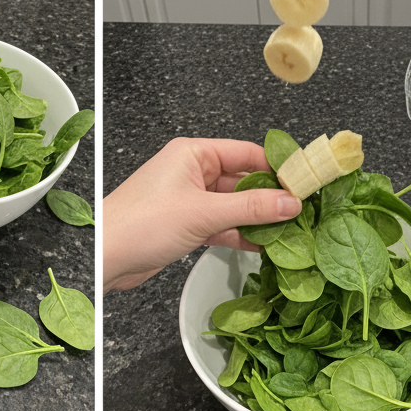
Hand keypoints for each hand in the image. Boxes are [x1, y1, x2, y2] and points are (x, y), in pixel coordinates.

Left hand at [103, 137, 301, 291]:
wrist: (106, 257)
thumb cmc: (140, 223)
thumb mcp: (204, 212)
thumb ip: (251, 209)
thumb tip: (290, 203)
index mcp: (193, 153)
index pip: (247, 153)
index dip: (277, 167)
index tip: (304, 182)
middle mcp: (192, 172)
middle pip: (243, 181)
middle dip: (270, 198)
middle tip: (301, 211)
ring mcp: (189, 201)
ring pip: (234, 207)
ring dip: (258, 220)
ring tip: (289, 231)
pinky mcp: (186, 226)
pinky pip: (222, 226)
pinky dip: (241, 235)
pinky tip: (263, 245)